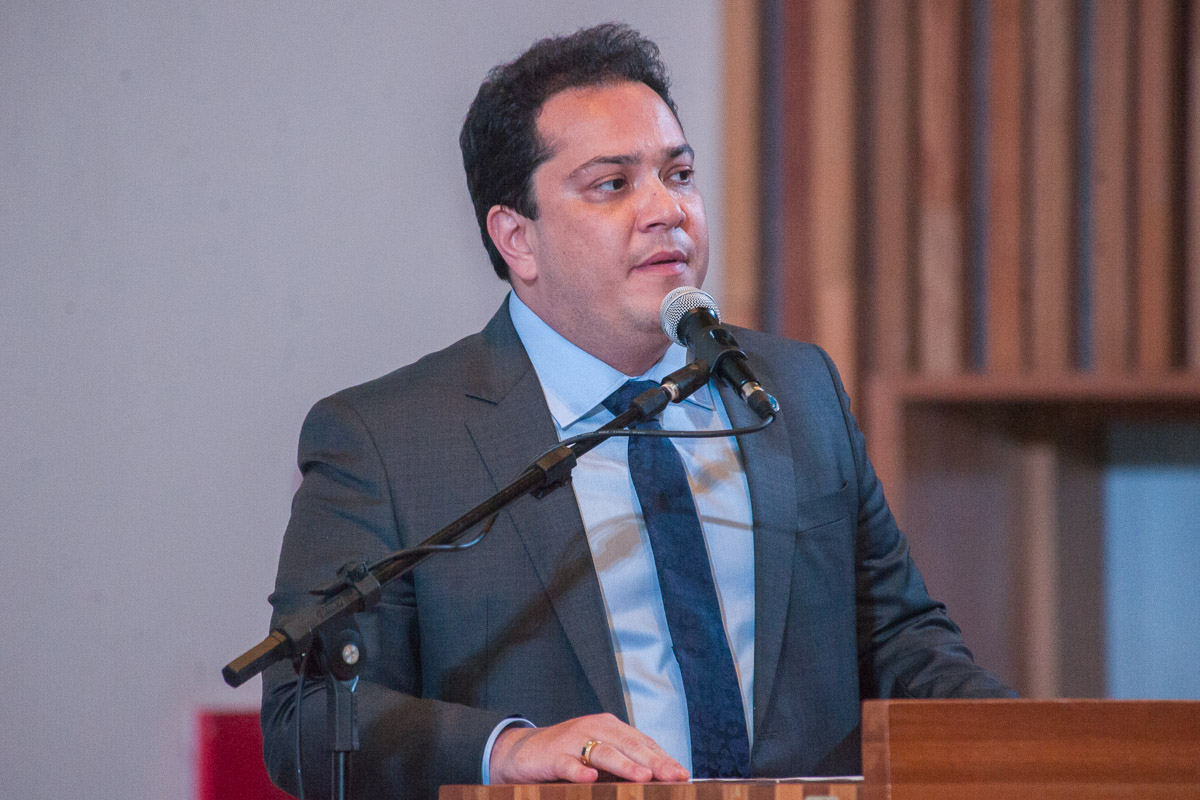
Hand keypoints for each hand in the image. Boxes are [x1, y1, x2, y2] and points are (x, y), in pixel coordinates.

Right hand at [489, 713, 689, 784]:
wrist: (522, 751)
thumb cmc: (569, 754)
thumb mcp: (599, 754)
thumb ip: (624, 762)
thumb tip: (658, 778)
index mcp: (610, 727)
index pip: (642, 742)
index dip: (663, 758)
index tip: (682, 774)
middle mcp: (595, 728)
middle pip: (629, 745)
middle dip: (653, 762)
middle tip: (674, 776)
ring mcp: (573, 740)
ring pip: (603, 752)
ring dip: (624, 765)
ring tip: (644, 777)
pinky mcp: (553, 755)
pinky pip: (567, 764)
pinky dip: (578, 770)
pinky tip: (590, 778)